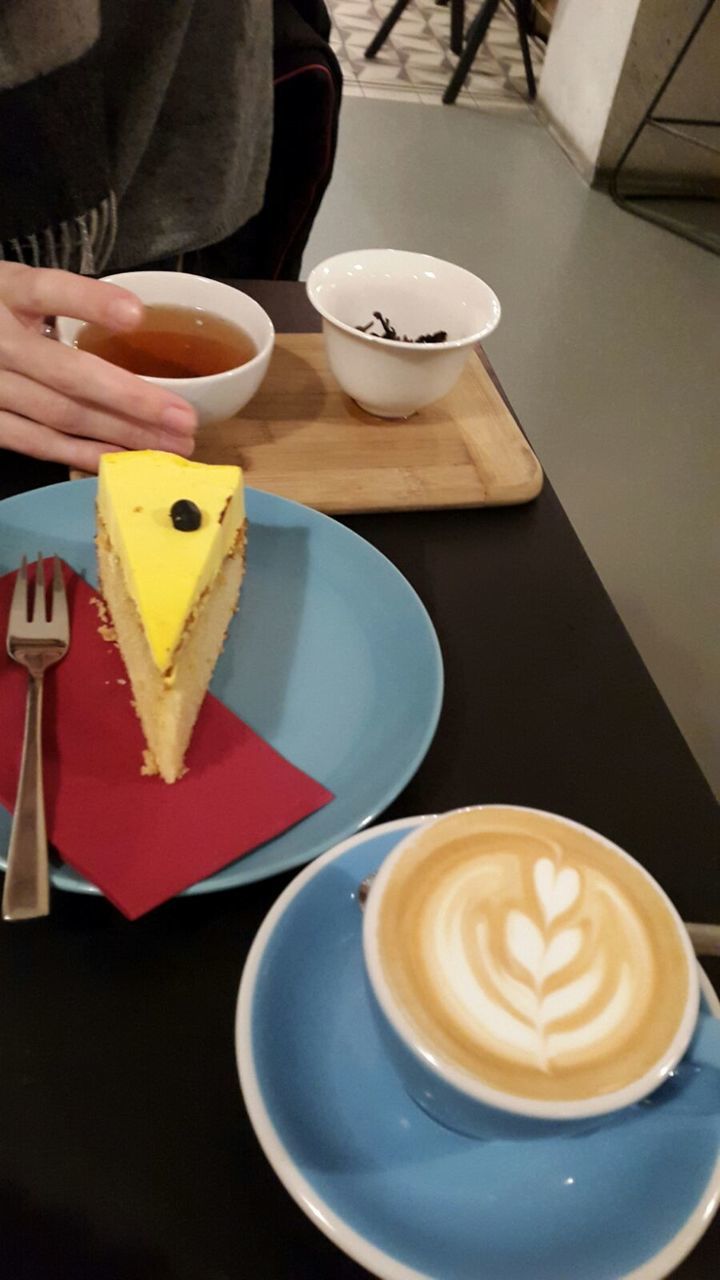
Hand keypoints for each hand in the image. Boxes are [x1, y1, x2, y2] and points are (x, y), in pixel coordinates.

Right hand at [0, 263, 197, 470]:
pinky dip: (84, 453)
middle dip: (133, 399)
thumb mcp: (15, 287)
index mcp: (6, 291)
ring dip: (122, 433)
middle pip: (68, 373)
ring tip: (172, 445)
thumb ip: (60, 301)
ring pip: (62, 414)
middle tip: (184, 418)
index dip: (90, 303)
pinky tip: (124, 458)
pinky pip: (38, 443)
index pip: (47, 291)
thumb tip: (139, 321)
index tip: (136, 315)